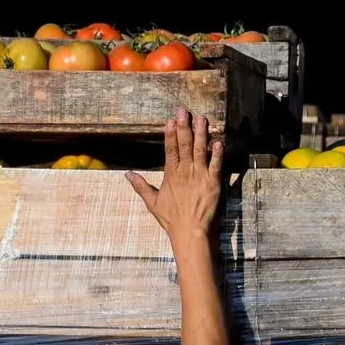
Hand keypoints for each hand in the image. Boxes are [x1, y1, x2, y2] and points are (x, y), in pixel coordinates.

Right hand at [126, 108, 222, 242]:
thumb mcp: (152, 202)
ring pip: (201, 151)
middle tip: (184, 111)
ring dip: (201, 134)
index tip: (171, 121)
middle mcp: (185, 172)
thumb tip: (126, 174)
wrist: (190, 233)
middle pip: (184, 146)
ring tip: (202, 119)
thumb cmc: (172, 219)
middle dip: (184, 127)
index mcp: (171, 175)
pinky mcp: (213, 183)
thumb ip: (140, 186)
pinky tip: (218, 141)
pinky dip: (218, 154)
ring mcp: (200, 177)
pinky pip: (216, 166)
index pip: (170, 150)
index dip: (171, 134)